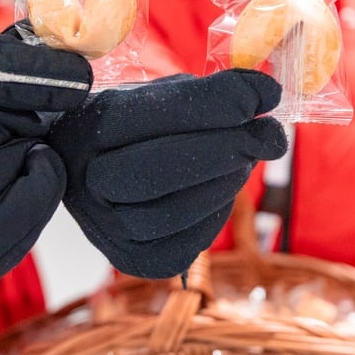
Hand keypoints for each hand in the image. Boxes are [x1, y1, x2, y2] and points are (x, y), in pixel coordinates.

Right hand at [50, 68, 287, 278]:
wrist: (102, 177)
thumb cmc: (138, 128)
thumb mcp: (163, 95)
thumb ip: (210, 93)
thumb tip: (267, 95)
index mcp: (87, 127)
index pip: (152, 114)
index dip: (215, 104)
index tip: (264, 94)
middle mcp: (85, 182)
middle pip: (159, 171)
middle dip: (225, 149)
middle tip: (269, 134)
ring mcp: (107, 229)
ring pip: (178, 212)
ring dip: (227, 182)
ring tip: (245, 158)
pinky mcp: (136, 261)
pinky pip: (190, 243)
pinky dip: (217, 213)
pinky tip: (220, 190)